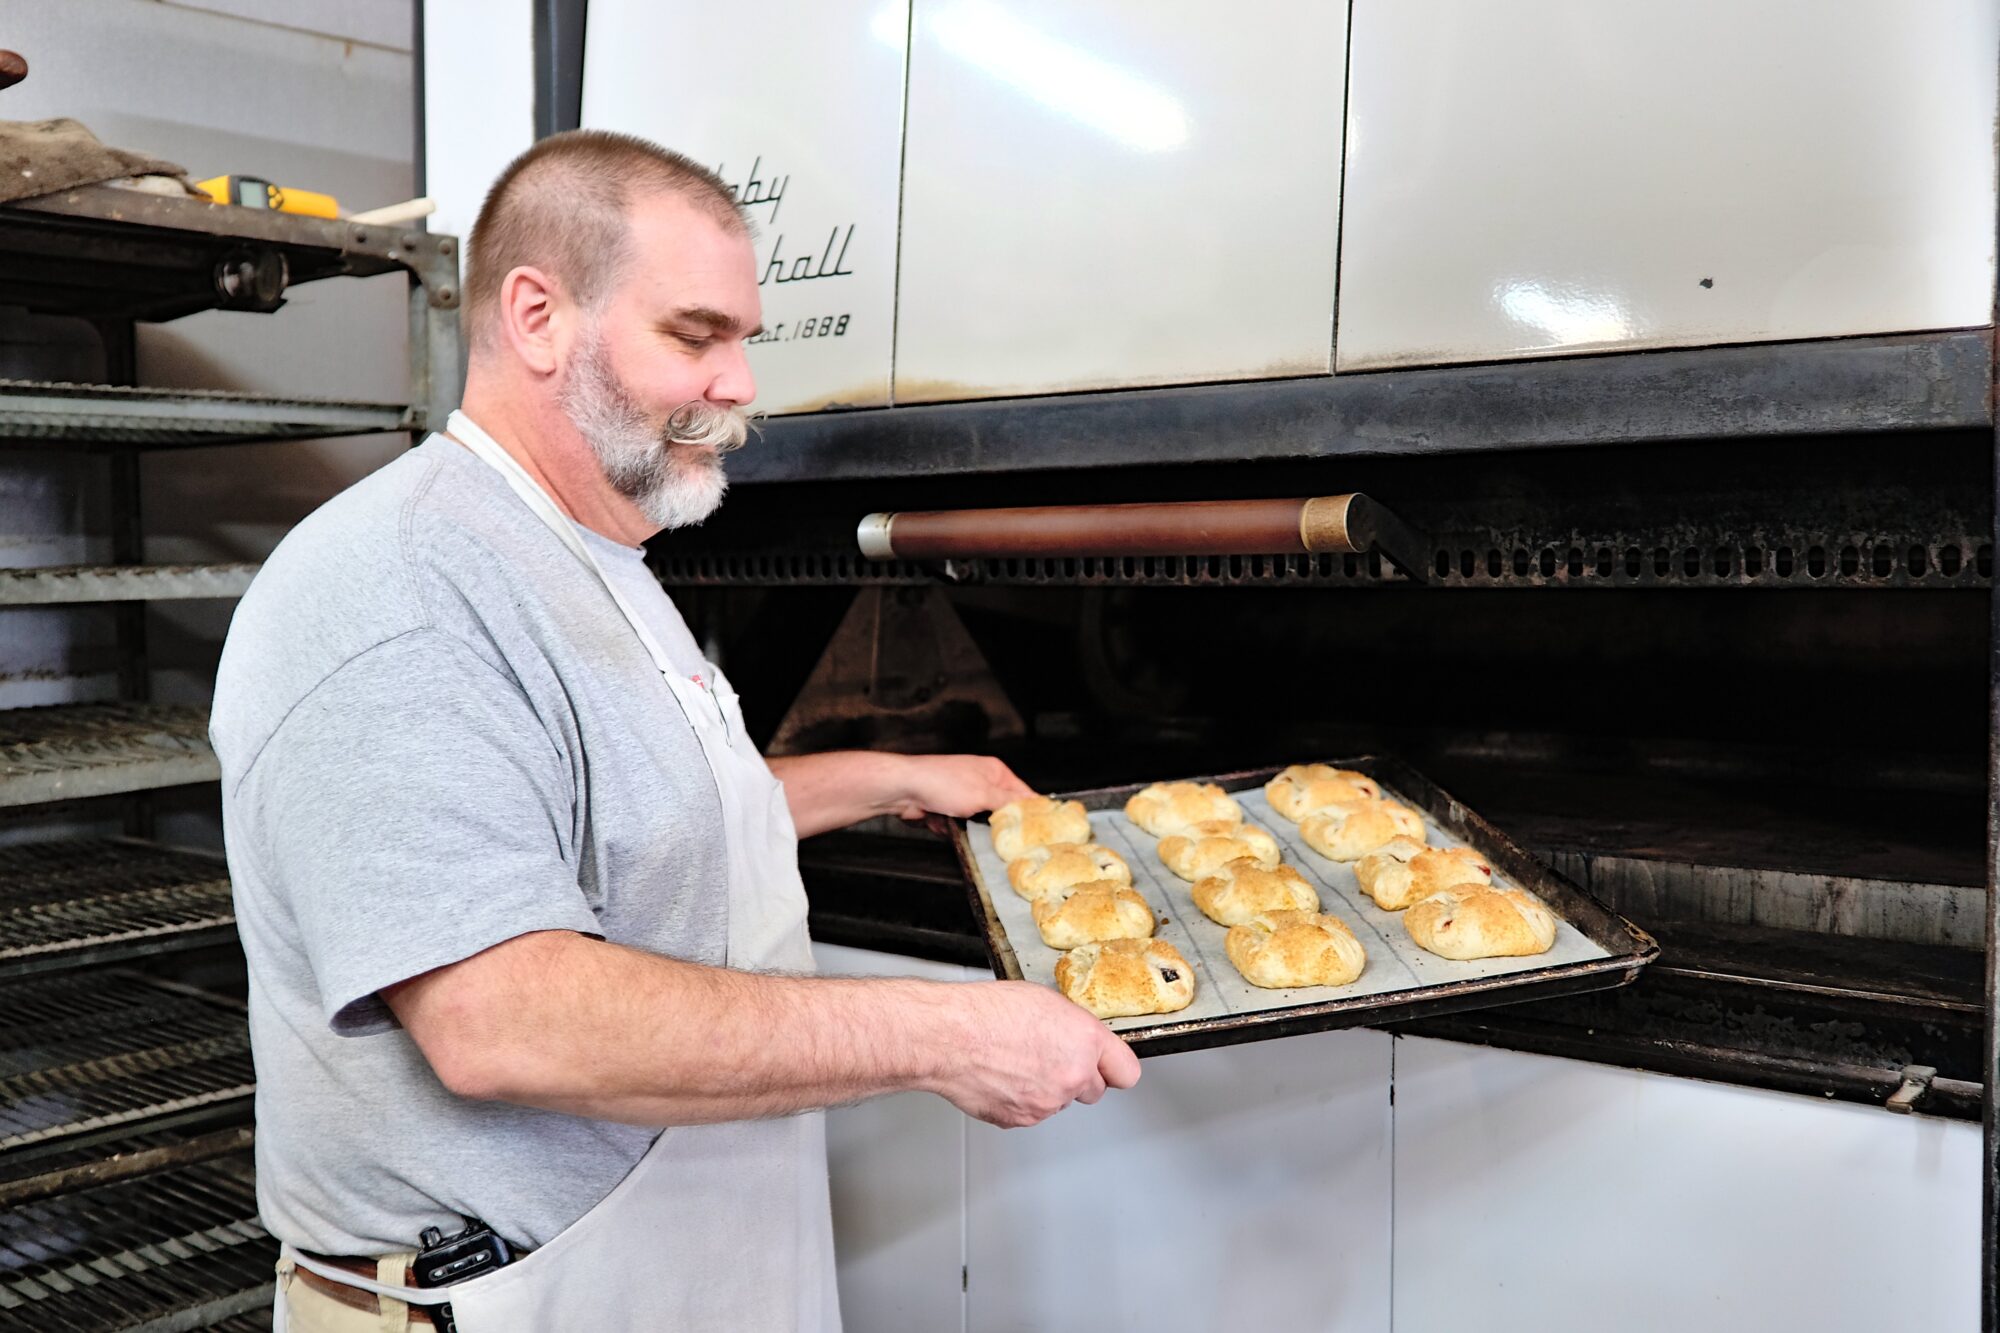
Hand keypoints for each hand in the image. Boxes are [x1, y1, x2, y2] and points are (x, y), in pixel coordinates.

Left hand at [887, 754, 1035, 822]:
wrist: (904, 789)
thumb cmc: (941, 782)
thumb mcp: (984, 794)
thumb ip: (1010, 802)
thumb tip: (1033, 806)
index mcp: (994, 771)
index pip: (1022, 793)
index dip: (1029, 811)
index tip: (1037, 830)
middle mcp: (980, 782)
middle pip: (1000, 811)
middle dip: (992, 824)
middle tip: (993, 833)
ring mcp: (962, 796)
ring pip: (977, 823)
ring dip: (968, 828)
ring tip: (958, 822)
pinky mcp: (947, 809)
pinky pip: (959, 827)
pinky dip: (951, 828)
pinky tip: (942, 822)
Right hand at [930, 981, 1142, 1127]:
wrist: (948, 1037)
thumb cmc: (986, 1012)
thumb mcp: (1043, 1001)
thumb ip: (1072, 1028)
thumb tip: (1078, 1039)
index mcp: (1085, 1040)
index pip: (1127, 1071)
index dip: (1114, 1067)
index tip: (1108, 1066)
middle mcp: (1072, 1074)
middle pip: (1094, 1090)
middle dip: (1077, 1077)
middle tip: (1050, 1058)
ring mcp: (1048, 1102)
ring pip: (1058, 1101)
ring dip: (1046, 1088)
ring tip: (1016, 1061)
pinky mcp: (1022, 1119)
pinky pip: (1030, 1112)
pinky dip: (1020, 1099)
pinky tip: (1003, 1076)